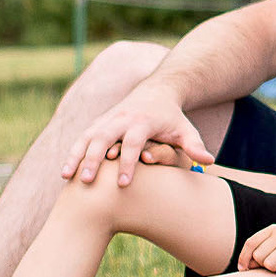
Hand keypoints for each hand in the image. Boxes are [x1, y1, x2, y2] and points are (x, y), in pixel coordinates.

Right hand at [62, 85, 212, 186]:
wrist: (156, 92)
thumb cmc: (172, 118)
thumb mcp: (186, 129)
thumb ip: (195, 145)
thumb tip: (209, 161)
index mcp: (143, 121)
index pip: (133, 143)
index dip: (128, 163)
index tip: (122, 184)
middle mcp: (122, 118)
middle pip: (104, 137)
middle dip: (94, 158)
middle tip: (87, 181)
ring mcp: (108, 119)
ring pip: (88, 136)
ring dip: (77, 155)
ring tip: (66, 177)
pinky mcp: (98, 122)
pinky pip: (82, 137)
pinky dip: (73, 152)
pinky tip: (65, 172)